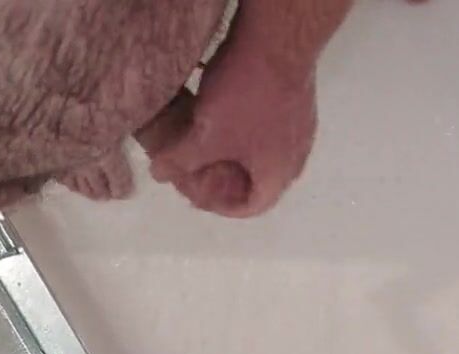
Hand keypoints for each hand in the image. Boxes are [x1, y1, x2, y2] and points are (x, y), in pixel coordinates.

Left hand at [145, 38, 318, 217]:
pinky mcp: (295, 101)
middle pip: (257, 180)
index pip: (252, 207)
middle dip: (223, 178)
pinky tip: (221, 112)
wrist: (278, 40)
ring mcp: (300, 126)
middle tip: (196, 168)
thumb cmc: (245, 100)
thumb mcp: (205, 135)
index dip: (220, 206)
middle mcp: (296, 155)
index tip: (197, 193)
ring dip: (233, 151)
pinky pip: (268, 128)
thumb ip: (181, 159)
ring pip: (262, 152)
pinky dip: (243, 129)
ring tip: (204, 140)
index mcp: (278, 173)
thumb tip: (159, 173)